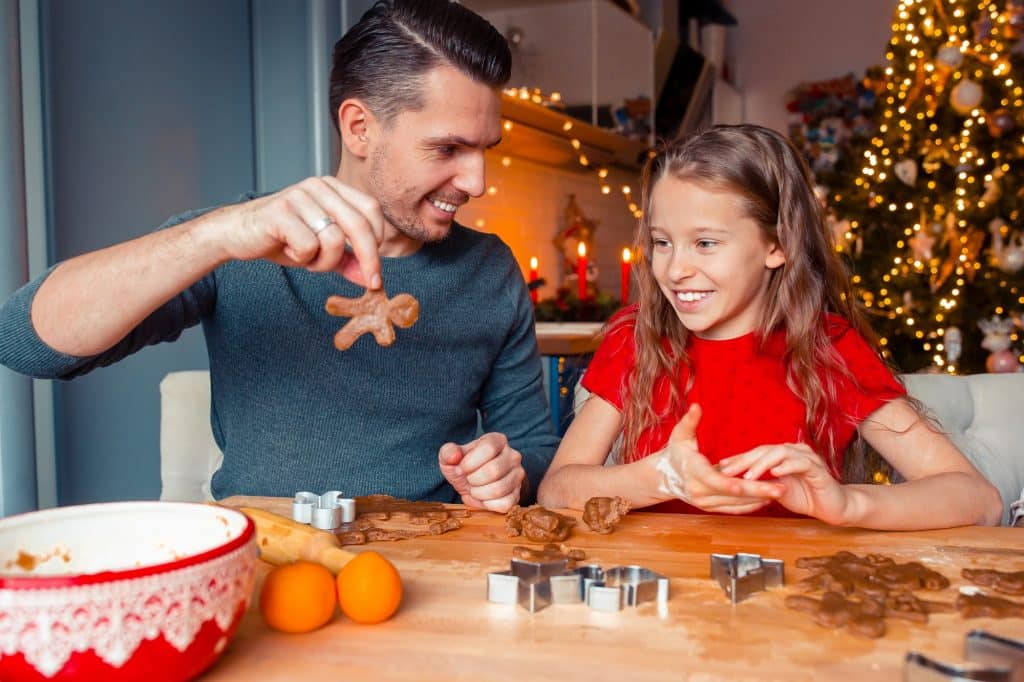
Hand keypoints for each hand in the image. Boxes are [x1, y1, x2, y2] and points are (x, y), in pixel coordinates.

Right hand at [212, 176, 384, 287]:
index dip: (378, 242)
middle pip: (359, 225)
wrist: (237, 233)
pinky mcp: (279, 211)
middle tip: (370, 283)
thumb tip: (371, 280)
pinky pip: (309, 245)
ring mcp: (298, 196)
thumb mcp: (321, 252)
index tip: (375, 270)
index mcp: (332, 188)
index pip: (371, 210)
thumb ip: (348, 261)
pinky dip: (303, 258)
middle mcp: (318, 186)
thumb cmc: (282, 238)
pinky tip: (288, 250)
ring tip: (307, 259)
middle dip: (368, 259)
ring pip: (334, 240)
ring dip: (324, 262)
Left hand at [438, 433, 525, 512]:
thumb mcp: (451, 457)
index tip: (461, 468)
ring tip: (474, 489)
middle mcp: (513, 456)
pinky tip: (482, 498)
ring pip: (499, 489)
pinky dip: (487, 505)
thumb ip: (448, 452)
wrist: (475, 482)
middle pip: (494, 470)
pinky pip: (504, 504)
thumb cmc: (464, 467)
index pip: (489, 448)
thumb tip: (454, 456)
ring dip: (478, 493)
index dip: (470, 462)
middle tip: (468, 480)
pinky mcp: (517, 494)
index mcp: (498, 440)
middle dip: (473, 480)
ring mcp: (518, 475)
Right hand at [651, 404, 783, 513]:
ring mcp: (705, 503)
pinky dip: (751, 506)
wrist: (665, 477)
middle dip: (758, 491)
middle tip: (782, 488)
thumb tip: (696, 406)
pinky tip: (767, 499)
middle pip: (732, 494)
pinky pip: (734, 509)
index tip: (749, 481)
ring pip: (736, 504)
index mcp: (693, 472)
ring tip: (782, 491)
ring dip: (759, 499)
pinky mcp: (711, 508)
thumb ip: (690, 421)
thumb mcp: (680, 435)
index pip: (714, 479)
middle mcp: (699, 492)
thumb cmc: (676, 452)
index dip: (731, 482)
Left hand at [717, 443, 849, 523]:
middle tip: (728, 471)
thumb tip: (734, 483)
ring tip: (748, 475)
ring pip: (780, 453)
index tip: (721, 467)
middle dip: (744, 460)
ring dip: (762, 464)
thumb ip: (761, 483)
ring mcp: (806, 457)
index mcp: (782, 454)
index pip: (756, 453)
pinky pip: (801, 463)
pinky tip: (775, 473)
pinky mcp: (818, 468)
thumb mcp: (776, 490)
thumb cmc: (804, 496)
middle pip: (765, 450)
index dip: (738, 459)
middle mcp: (793, 451)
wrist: (832, 507)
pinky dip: (787, 466)